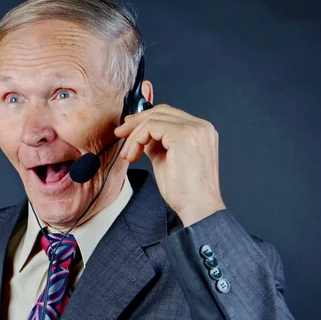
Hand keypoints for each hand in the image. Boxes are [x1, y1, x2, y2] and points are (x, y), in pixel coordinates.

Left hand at [114, 104, 225, 226]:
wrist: (198, 207)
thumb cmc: (185, 191)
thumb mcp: (166, 160)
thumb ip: (156, 144)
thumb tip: (140, 135)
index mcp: (201, 131)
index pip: (169, 114)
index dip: (145, 119)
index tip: (128, 129)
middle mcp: (201, 126)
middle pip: (161, 111)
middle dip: (136, 122)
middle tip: (120, 133)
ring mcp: (193, 129)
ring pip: (153, 119)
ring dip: (134, 136)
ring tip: (128, 154)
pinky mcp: (182, 135)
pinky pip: (150, 127)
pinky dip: (136, 140)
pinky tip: (133, 155)